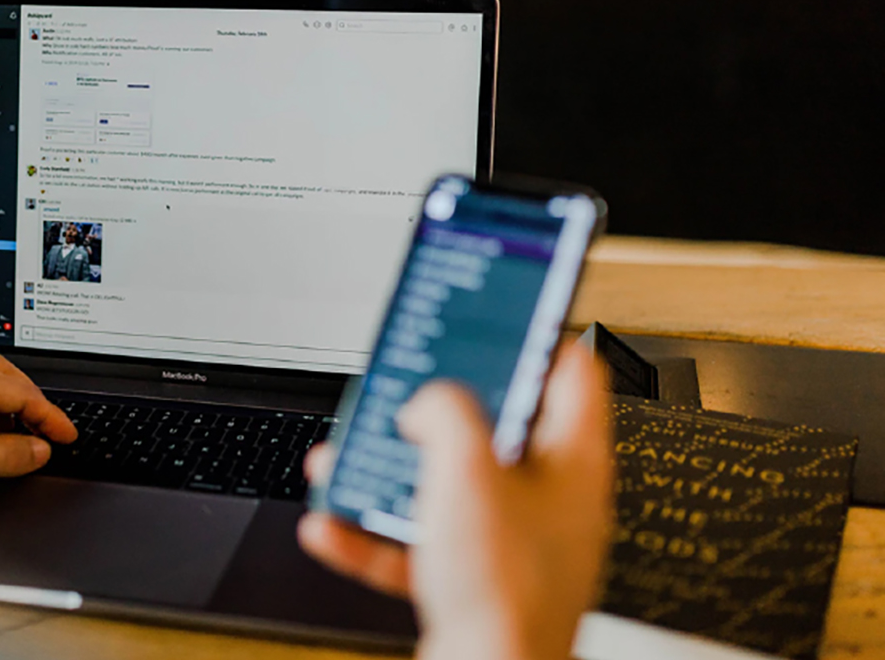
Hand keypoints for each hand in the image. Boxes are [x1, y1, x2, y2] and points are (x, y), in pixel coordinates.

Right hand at [299, 345, 612, 659]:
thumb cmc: (504, 589)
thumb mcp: (465, 468)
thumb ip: (444, 412)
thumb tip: (428, 402)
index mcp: (572, 461)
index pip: (569, 372)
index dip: (533, 335)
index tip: (499, 315)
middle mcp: (549, 501)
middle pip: (495, 430)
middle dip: (436, 411)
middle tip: (406, 390)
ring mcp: (512, 544)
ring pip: (447, 487)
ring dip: (392, 471)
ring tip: (350, 458)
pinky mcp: (475, 582)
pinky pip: (419, 543)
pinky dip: (375, 533)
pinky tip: (334, 526)